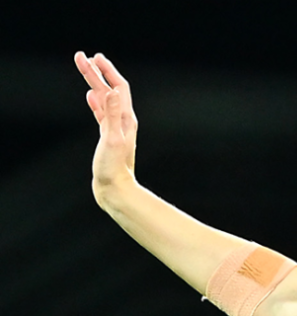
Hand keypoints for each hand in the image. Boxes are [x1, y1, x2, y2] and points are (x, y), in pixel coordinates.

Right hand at [75, 51, 137, 202]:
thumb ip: (111, 115)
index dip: (107, 71)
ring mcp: (116, 128)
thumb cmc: (113, 168)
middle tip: (80, 56)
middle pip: (110, 90)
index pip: (118, 87)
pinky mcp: (108, 135)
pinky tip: (90, 96)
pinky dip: (96, 101)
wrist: (116, 189)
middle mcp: (123, 121)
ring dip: (94, 83)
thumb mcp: (111, 139)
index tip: (95, 57)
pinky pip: (102, 112)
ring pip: (104, 99)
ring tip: (84, 68)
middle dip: (96, 72)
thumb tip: (110, 91)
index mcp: (125, 119)